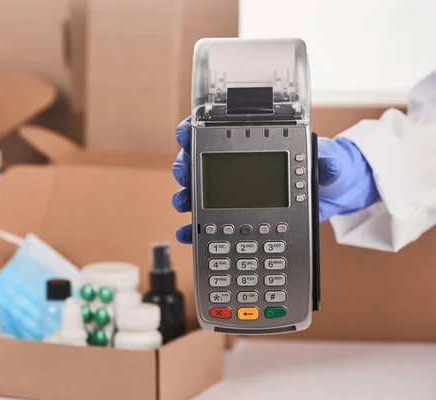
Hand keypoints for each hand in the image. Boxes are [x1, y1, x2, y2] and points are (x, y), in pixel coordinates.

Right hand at [171, 118, 379, 243]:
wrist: (334, 194)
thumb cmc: (329, 168)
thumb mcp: (332, 162)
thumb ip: (328, 162)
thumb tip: (328, 165)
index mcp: (258, 143)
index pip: (218, 128)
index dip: (196, 127)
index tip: (186, 133)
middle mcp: (241, 164)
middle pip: (200, 160)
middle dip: (185, 166)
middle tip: (185, 175)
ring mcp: (237, 191)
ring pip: (200, 191)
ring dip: (186, 197)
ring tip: (184, 205)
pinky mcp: (240, 216)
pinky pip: (211, 222)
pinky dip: (196, 229)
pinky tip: (189, 235)